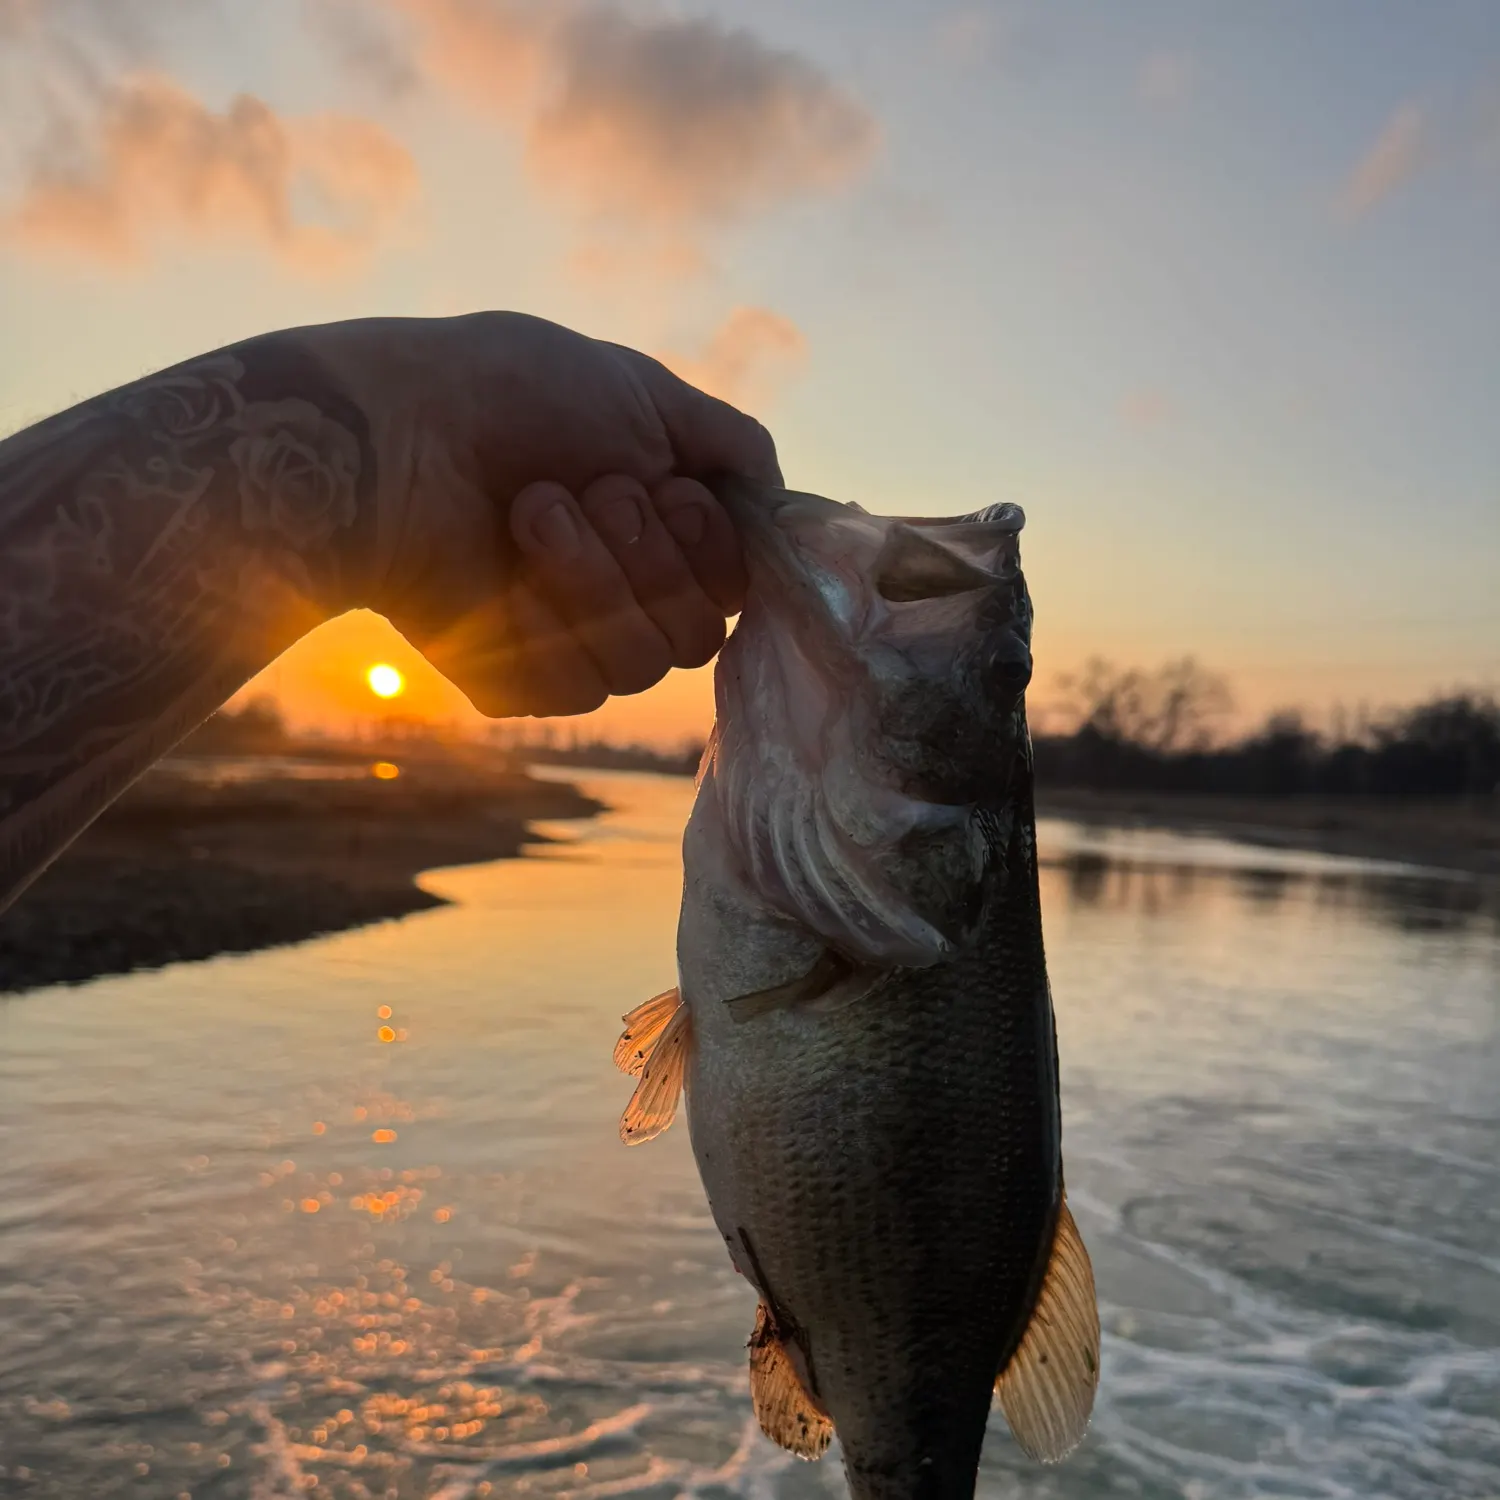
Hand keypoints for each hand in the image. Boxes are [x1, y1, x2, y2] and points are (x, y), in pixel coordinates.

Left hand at [307, 312, 779, 716]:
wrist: (394, 431)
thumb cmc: (512, 393)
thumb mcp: (642, 393)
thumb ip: (729, 443)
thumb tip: (778, 496)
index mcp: (655, 532)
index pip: (735, 589)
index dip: (713, 548)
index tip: (667, 490)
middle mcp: (621, 593)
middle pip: (697, 637)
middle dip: (651, 557)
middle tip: (595, 489)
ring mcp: (567, 642)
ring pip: (641, 666)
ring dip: (594, 575)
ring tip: (531, 509)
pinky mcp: (513, 682)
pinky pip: (573, 686)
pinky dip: (544, 613)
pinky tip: (499, 564)